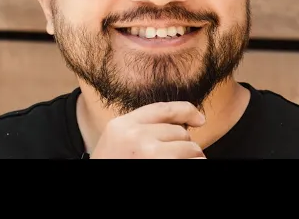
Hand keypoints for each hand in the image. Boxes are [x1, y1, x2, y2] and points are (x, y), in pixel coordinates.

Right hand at [90, 101, 205, 158]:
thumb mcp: (117, 140)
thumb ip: (140, 128)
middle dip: (183, 144)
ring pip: (190, 147)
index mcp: (123, 125)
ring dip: (192, 157)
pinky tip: (184, 166)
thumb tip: (181, 125)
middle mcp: (136, 136)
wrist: (98, 189)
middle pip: (180, 131)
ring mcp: (150, 154)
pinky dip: (193, 163)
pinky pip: (192, 162)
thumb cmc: (112, 163)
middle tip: (173, 157)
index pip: (163, 109)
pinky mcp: (162, 167)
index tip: (199, 119)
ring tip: (179, 162)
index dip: (186, 111)